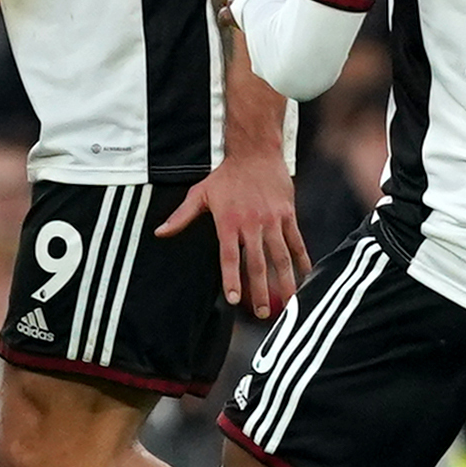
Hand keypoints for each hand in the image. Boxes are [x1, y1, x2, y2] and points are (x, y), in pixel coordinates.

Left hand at [157, 146, 311, 319]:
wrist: (255, 152)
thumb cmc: (226, 176)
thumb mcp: (200, 194)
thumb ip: (181, 217)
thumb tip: (159, 232)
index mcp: (228, 222)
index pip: (229, 257)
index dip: (232, 279)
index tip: (235, 300)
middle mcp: (251, 224)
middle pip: (257, 264)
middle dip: (260, 291)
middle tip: (262, 314)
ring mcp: (272, 220)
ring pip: (280, 257)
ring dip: (284, 282)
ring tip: (289, 303)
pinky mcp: (288, 215)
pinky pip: (296, 241)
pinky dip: (302, 259)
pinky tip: (306, 275)